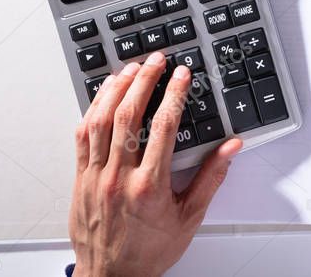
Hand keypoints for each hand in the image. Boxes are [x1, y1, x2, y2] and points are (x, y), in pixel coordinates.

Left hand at [70, 52, 241, 276]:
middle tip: (157, 60)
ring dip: (116, 89)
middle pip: (129, 114)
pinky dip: (93, 110)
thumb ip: (211, 177)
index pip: (163, 126)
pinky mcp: (80, 178)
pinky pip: (82, 136)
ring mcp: (95, 176)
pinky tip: (104, 95)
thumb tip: (230, 148)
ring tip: (130, 68)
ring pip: (102, 120)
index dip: (174, 94)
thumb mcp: (190, 217)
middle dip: (145, 80)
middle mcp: (119, 177)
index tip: (182, 75)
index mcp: (150, 186)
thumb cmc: (150, 251)